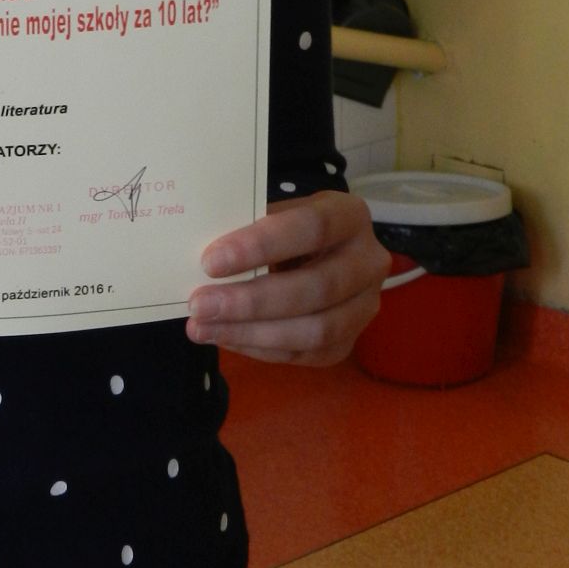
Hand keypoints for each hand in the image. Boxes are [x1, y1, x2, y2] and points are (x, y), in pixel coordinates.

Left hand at [187, 190, 389, 365]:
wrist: (320, 251)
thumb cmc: (287, 227)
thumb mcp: (275, 213)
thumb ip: (248, 227)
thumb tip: (200, 258)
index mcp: (350, 215)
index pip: (311, 228)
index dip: (261, 245)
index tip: (211, 261)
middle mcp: (368, 262)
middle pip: (316, 288)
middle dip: (250, 300)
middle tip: (199, 303)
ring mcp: (364, 306)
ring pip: (315, 330)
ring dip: (251, 332)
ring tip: (202, 328)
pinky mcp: (348, 341)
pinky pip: (305, 354)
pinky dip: (259, 348)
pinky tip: (224, 337)